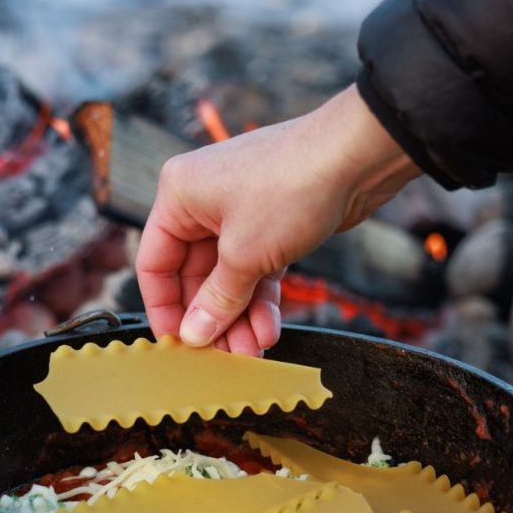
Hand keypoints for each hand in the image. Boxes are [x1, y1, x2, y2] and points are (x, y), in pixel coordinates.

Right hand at [135, 84, 421, 354]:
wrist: (357, 156)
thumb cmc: (292, 187)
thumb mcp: (245, 254)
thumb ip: (217, 299)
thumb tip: (194, 335)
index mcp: (179, 195)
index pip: (154, 262)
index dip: (164, 307)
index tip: (177, 343)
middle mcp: (203, 201)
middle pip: (194, 274)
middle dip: (212, 316)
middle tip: (223, 356)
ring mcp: (239, 211)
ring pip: (229, 276)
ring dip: (239, 315)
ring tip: (253, 351)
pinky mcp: (272, 222)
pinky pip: (256, 268)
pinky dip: (261, 298)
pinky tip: (268, 328)